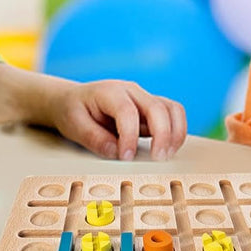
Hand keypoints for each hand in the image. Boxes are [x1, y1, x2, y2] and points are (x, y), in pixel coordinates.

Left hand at [48, 79, 186, 160]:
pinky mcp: (152, 110)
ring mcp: (144, 98)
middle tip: (157, 159)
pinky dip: (176, 132)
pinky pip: (173, 115)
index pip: (127, 111)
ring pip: (172, 109)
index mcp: (109, 92)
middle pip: (157, 107)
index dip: (129, 136)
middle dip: (162, 134)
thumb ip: (94, 138)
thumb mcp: (73, 124)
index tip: (126, 157)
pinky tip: (167, 149)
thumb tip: (116, 152)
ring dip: (175, 133)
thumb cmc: (74, 111)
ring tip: (165, 155)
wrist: (74, 100)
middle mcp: (131, 91)